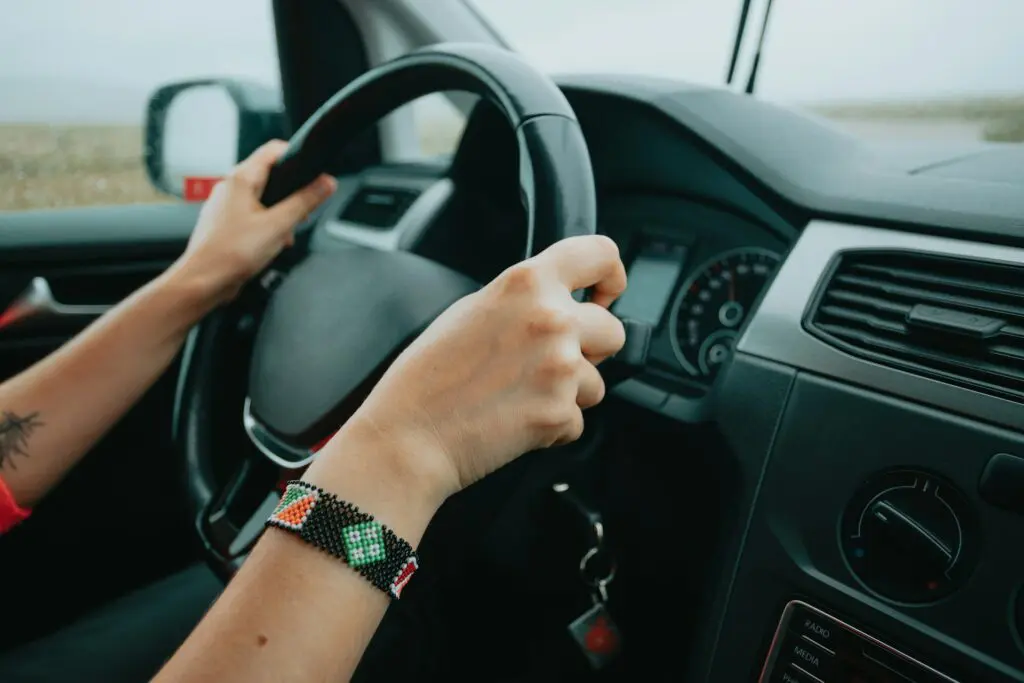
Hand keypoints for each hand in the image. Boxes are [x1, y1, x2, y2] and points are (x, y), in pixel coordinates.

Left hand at [178, 140, 336, 302]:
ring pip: (261, 198)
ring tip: (282, 235)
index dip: (297, 157)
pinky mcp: (223, 222)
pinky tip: (268, 245)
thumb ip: (305, 201)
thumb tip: (326, 183)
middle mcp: (229, 187)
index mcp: (241, 179)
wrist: (203, 281)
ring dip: (278, 214)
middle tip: (300, 213)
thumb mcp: (279, 225)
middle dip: (290, 194)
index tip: (314, 173)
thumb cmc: (231, 253)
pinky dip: (264, 226)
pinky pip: (251, 215)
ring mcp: (224, 205)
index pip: (273, 150)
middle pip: (269, 176)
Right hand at [342, 235, 626, 503]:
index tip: (605, 293)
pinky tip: (515, 418)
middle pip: (612, 329)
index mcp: (527, 283)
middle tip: (548, 362)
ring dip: (570, 391)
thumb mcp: (472, 309)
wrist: (409, 435)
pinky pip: (577, 419)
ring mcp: (561, 368)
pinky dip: (553, 424)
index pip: (600, 254)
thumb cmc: (428, 376)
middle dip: (589, 349)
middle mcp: (552, 319)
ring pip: (598, 381)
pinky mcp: (561, 413)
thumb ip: (524, 300)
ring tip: (520, 394)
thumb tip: (560, 304)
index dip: (611, 275)